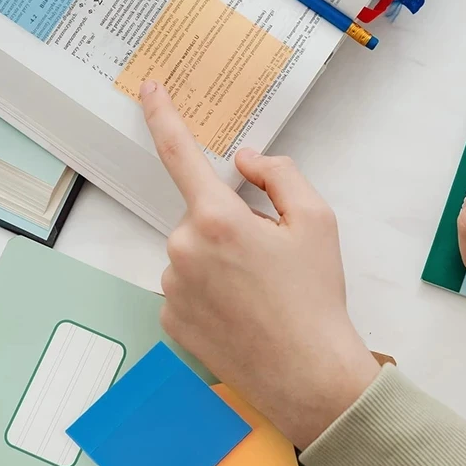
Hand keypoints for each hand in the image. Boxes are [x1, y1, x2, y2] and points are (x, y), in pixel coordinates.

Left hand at [140, 80, 379, 448]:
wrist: (309, 376)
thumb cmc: (315, 296)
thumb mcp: (316, 219)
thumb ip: (278, 172)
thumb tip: (245, 159)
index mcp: (217, 218)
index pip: (179, 152)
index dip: (162, 115)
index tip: (149, 89)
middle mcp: (183, 249)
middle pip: (201, 212)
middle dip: (229, 220)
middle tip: (268, 254)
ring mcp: (172, 287)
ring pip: (192, 249)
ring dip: (218, 255)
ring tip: (258, 288)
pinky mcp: (169, 319)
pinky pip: (185, 283)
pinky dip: (207, 286)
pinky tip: (239, 309)